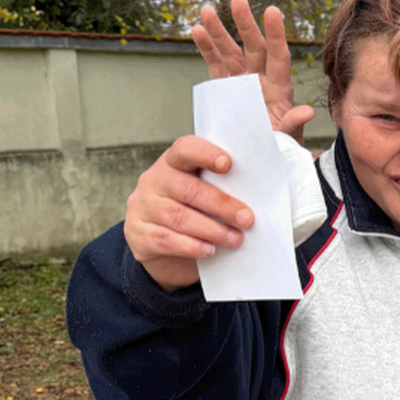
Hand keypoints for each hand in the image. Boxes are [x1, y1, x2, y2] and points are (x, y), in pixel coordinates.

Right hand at [123, 137, 255, 291]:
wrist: (161, 245)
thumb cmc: (194, 210)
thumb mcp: (204, 192)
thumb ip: (224, 184)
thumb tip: (261, 190)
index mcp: (173, 163)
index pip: (185, 149)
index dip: (206, 154)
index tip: (228, 164)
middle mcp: (154, 181)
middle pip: (188, 189)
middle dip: (221, 204)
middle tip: (247, 218)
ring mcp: (143, 207)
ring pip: (178, 216)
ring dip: (212, 230)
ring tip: (235, 239)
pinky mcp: (138, 234)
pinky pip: (166, 239)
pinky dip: (191, 245)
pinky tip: (210, 250)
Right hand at [191, 0, 315, 144]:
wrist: (258, 162)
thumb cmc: (279, 150)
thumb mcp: (288, 140)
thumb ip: (294, 124)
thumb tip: (307, 111)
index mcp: (279, 88)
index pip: (279, 56)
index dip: (276, 34)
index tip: (272, 11)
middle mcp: (261, 80)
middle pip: (253, 47)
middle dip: (245, 23)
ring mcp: (241, 82)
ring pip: (230, 51)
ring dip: (219, 31)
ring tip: (206, 10)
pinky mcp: (224, 89)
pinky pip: (214, 65)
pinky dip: (205, 48)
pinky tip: (197, 30)